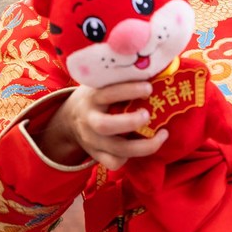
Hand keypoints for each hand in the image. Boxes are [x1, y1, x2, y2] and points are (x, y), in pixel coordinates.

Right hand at [37, 81, 167, 169]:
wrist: (69, 120)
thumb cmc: (96, 96)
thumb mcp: (100, 83)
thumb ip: (121, 80)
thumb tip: (159, 68)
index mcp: (92, 97)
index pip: (108, 93)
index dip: (128, 90)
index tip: (149, 88)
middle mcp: (90, 119)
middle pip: (106, 126)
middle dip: (130, 122)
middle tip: (148, 115)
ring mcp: (92, 140)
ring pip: (116, 150)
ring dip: (143, 146)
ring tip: (162, 135)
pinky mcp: (96, 155)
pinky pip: (113, 163)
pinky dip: (128, 158)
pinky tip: (139, 147)